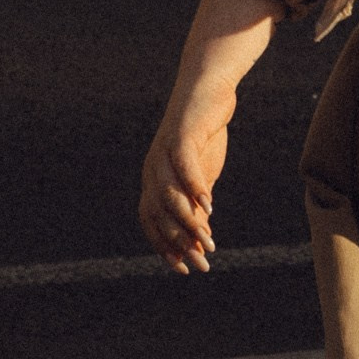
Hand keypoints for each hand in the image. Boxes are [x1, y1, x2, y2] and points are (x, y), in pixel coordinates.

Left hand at [139, 85, 233, 273]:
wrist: (208, 89)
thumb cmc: (204, 134)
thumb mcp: (202, 175)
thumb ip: (197, 202)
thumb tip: (202, 237)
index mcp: (153, 179)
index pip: (150, 221)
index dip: (163, 246)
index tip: (183, 269)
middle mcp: (152, 168)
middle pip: (159, 214)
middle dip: (179, 242)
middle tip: (202, 263)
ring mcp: (164, 152)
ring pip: (170, 196)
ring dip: (189, 222)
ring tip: (208, 241)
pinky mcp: (181, 135)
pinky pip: (184, 166)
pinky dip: (195, 187)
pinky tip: (209, 205)